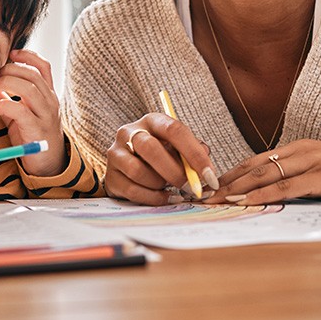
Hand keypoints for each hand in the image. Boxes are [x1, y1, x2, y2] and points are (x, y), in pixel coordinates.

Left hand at [0, 49, 65, 175]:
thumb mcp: (23, 113)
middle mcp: (50, 101)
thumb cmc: (34, 135)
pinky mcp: (37, 130)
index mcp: (48, 94)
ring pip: (28, 88)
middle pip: (31, 75)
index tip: (11, 54)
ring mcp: (46, 115)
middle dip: (9, 70)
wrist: (49, 164)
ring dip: (5, 84)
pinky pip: (21, 111)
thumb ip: (11, 98)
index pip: (43, 66)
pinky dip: (4, 105)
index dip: (28, 56)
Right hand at [104, 114, 218, 204]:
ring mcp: (116, 154)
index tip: (209, 175)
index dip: (194, 153)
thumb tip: (206, 169)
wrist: (131, 167)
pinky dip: (153, 198)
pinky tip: (165, 197)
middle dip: (175, 171)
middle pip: (150, 148)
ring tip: (170, 187)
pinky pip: (133, 191)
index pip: (174, 130)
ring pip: (139, 171)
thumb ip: (193, 153)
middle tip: (191, 187)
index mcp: (152, 121)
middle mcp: (129, 132)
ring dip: (161, 184)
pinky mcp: (110, 177)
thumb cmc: (162, 155)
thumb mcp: (178, 148)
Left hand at [205, 140, 320, 205]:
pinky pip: (288, 186)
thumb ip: (306, 178)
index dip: (232, 173)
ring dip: (236, 188)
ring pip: (266, 173)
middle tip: (200, 195)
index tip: (210, 187)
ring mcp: (315, 161)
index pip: (258, 159)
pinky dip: (263, 194)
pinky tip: (246, 202)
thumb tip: (281, 192)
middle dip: (225, 181)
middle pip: (255, 165)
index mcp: (303, 147)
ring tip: (213, 201)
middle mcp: (304, 149)